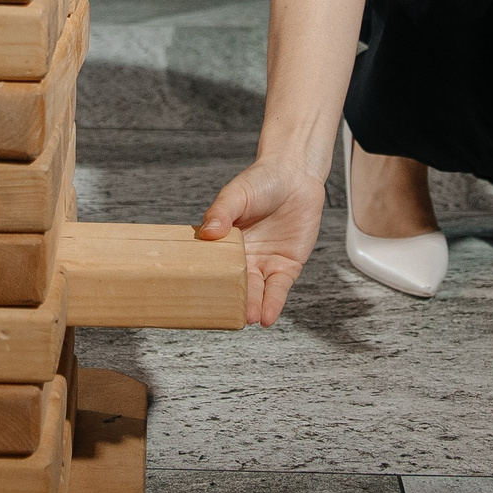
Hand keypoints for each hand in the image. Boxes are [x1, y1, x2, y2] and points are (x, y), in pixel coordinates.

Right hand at [199, 154, 325, 325]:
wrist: (295, 175)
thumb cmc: (262, 181)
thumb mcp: (236, 194)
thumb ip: (222, 212)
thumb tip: (207, 232)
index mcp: (225, 242)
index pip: (214, 266)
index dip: (207, 282)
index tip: (196, 297)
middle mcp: (244, 257)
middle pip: (236, 283)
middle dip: (231, 300)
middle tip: (224, 315)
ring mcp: (266, 263)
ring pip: (257, 290)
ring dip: (252, 306)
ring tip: (246, 318)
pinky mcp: (287, 266)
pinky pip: (279, 288)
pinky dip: (273, 302)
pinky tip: (266, 317)